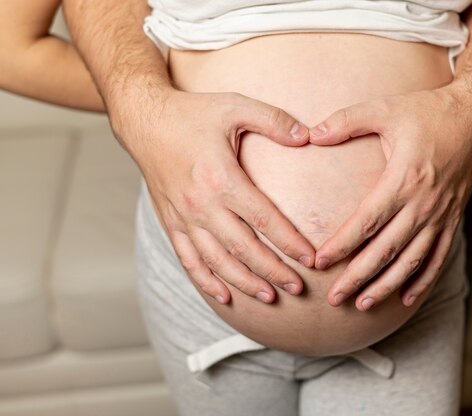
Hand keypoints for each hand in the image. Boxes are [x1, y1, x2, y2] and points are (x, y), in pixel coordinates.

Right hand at [114, 89, 315, 304]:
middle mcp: (201, 204)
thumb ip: (272, 120)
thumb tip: (307, 135)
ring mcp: (184, 217)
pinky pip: (188, 260)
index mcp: (221, 178)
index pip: (264, 219)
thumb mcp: (234, 105)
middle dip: (274, 271)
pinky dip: (206, 281)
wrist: (143, 121)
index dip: (290, 242)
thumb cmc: (192, 113)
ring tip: (270, 296)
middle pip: (244, 248)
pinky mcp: (170, 223)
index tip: (311, 259)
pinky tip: (224, 295)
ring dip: (244, 282)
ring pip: (217, 261)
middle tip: (298, 287)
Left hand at [308, 83, 471, 310]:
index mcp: (404, 178)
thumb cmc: (427, 112)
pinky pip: (438, 256)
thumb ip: (346, 121)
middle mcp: (424, 203)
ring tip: (362, 305)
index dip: (342, 245)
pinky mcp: (452, 218)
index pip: (367, 222)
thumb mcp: (384, 108)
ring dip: (387, 286)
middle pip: (386, 250)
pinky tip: (406, 298)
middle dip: (358, 278)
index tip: (320, 262)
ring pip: (412, 261)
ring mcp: (441, 214)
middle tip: (333, 298)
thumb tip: (311, 135)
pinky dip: (423, 280)